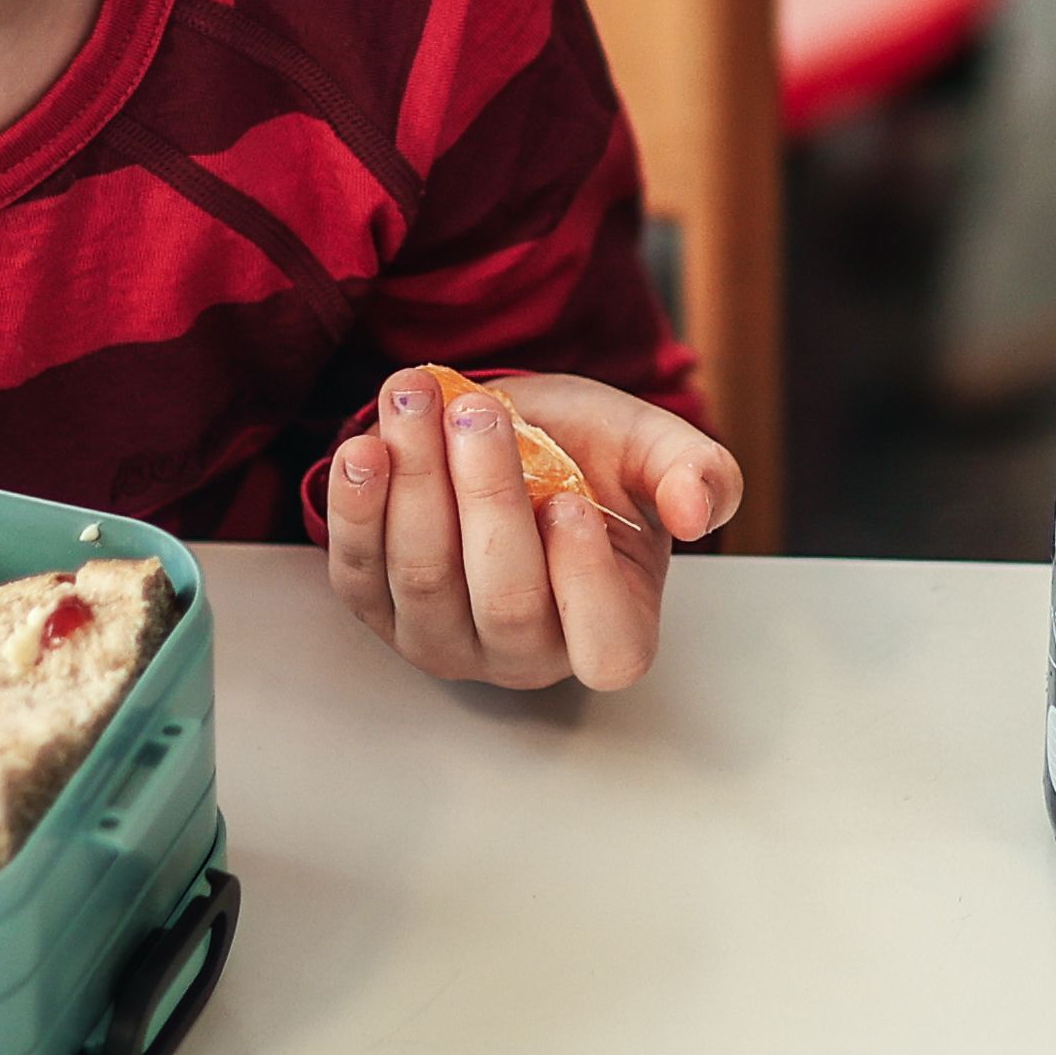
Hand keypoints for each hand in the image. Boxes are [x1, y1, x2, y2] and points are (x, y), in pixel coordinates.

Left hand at [317, 366, 739, 692]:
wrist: (508, 436)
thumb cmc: (589, 456)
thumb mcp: (654, 451)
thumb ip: (698, 473)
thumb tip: (699, 512)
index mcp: (610, 628)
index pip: (606, 649)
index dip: (587, 584)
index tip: (570, 501)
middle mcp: (524, 653)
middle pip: (504, 601)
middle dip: (486, 496)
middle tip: (478, 413)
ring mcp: (445, 639)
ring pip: (425, 578)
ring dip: (415, 481)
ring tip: (417, 401)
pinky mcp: (378, 608)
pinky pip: (358, 571)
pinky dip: (356, 508)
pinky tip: (365, 447)